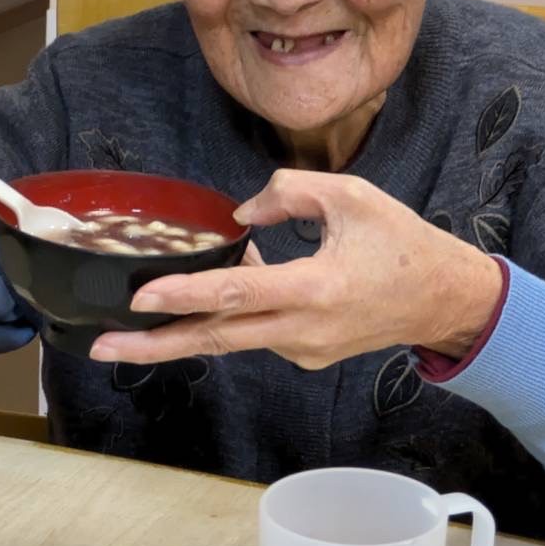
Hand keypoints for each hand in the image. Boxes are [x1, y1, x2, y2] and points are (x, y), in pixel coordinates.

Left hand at [89, 170, 502, 368]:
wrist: (442, 298)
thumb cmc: (402, 243)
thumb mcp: (351, 195)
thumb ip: (290, 191)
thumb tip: (240, 214)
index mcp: (315, 289)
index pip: (235, 294)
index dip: (185, 296)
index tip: (140, 299)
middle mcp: (303, 330)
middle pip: (216, 339)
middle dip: (154, 346)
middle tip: (101, 346)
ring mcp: (303, 349)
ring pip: (232, 338)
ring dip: (186, 326)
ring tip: (141, 313)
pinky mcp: (305, 354)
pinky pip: (256, 332)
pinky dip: (230, 315)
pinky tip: (215, 295)